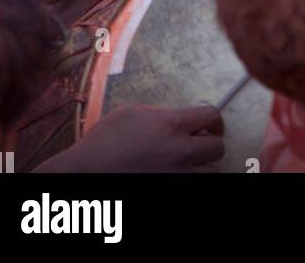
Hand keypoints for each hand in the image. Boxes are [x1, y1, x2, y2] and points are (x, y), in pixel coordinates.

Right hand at [36, 103, 226, 173]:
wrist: (86, 173)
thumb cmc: (104, 141)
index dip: (213, 119)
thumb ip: (161, 113)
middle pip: (218, 147)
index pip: (212, 115)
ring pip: (210, 173)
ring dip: (203, 167)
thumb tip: (178, 119)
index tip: (209, 124)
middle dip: (211, 143)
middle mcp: (179, 151)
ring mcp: (176, 176)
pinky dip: (189, 179)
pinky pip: (192, 186)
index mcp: (171, 125)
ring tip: (189, 163)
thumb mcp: (132, 112)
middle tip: (201, 144)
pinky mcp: (170, 191)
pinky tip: (176, 174)